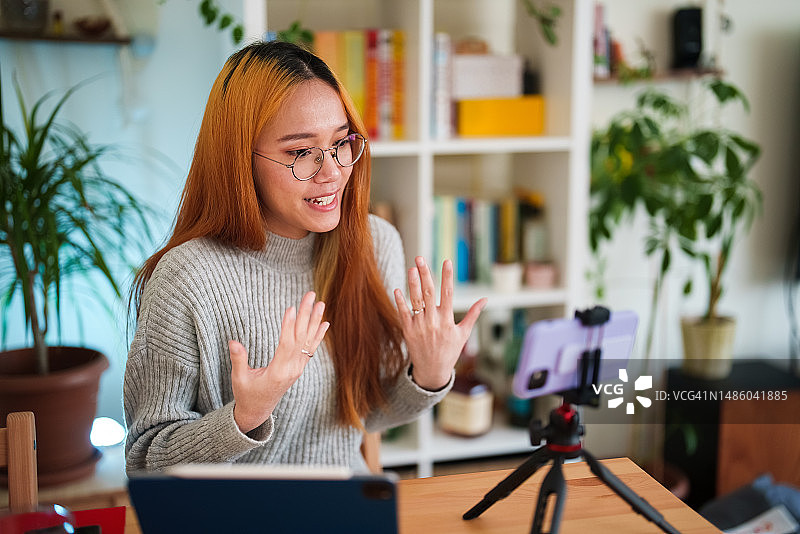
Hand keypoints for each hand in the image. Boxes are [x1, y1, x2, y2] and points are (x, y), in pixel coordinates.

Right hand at [229, 291, 328, 432]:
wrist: (258, 411)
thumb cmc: (246, 394)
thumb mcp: (239, 379)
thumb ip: (239, 360)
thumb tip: (233, 342)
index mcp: (277, 372)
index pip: (286, 345)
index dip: (289, 326)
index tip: (291, 308)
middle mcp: (291, 369)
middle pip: (300, 338)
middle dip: (305, 314)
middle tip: (310, 294)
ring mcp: (297, 369)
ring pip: (308, 341)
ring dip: (315, 321)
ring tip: (321, 303)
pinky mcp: (298, 368)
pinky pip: (311, 349)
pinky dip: (318, 335)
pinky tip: (325, 322)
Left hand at [393, 257, 486, 390]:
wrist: (433, 371)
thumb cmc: (450, 351)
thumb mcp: (463, 333)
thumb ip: (473, 314)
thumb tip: (485, 299)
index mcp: (447, 321)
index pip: (448, 294)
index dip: (447, 277)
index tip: (447, 261)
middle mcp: (433, 322)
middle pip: (429, 293)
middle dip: (425, 274)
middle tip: (420, 258)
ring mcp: (420, 326)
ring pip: (415, 301)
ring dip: (412, 284)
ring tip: (411, 268)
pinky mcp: (408, 331)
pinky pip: (403, 314)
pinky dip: (400, 302)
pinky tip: (397, 289)